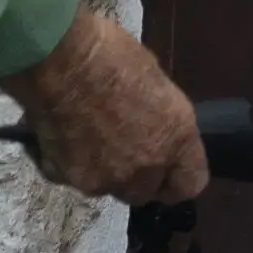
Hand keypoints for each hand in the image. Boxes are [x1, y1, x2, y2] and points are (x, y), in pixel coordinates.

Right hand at [2, 7, 207, 205]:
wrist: (63, 62)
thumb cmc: (117, 59)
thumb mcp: (159, 87)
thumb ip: (162, 122)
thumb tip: (156, 131)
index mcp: (176, 141)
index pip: (189, 185)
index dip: (179, 179)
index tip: (170, 169)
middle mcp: (143, 168)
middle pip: (145, 193)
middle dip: (139, 178)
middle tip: (127, 150)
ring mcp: (103, 178)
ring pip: (109, 189)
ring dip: (105, 173)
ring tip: (95, 139)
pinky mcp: (66, 178)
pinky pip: (74, 180)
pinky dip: (73, 166)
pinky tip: (69, 139)